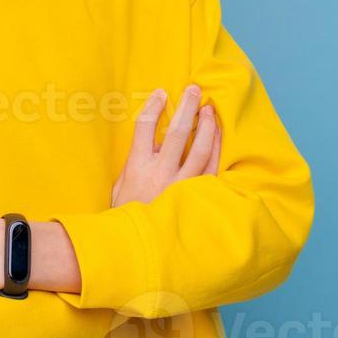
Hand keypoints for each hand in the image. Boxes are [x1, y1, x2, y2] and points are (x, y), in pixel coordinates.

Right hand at [110, 85, 220, 207]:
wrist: (141, 248)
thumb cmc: (127, 215)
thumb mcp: (120, 185)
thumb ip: (135, 162)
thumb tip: (152, 142)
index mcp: (138, 167)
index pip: (145, 126)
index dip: (154, 106)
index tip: (161, 93)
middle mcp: (161, 173)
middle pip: (178, 132)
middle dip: (186, 107)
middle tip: (193, 90)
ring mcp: (182, 186)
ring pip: (200, 147)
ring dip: (206, 125)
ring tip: (208, 109)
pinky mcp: (197, 197)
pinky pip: (212, 167)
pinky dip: (216, 148)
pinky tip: (217, 135)